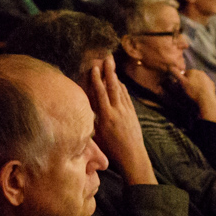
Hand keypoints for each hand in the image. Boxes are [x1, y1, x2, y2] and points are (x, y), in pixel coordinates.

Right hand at [87, 55, 152, 184]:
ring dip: (116, 77)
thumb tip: (82, 114)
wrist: (133, 157)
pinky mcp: (133, 115)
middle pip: (113, 87)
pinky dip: (123, 89)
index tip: (94, 68)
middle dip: (109, 72)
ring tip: (112, 66)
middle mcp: (117, 111)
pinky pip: (127, 98)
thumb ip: (90, 123)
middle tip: (107, 58)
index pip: (100, 94)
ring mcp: (127, 112)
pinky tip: (120, 83)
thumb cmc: (112, 151)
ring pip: (120, 91)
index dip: (96, 80)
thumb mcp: (97, 138)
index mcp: (106, 117)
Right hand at [177, 67, 215, 122]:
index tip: (182, 86)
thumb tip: (171, 67)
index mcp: (193, 71)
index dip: (182, 79)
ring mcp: (207, 78)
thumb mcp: (182, 82)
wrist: (206, 98)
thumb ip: (176, 74)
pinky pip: (205, 84)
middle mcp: (201, 72)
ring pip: (199, 80)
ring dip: (196, 84)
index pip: (185, 73)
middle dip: (190, 81)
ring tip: (194, 92)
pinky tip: (200, 93)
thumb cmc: (193, 90)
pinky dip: (202, 87)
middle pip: (192, 76)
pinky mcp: (211, 84)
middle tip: (188, 90)